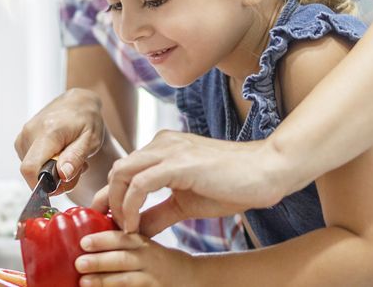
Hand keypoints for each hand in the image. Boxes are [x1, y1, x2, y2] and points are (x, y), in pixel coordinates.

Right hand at [14, 88, 105, 194]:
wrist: (77, 101)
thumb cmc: (87, 119)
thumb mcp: (90, 139)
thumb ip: (76, 157)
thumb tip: (61, 175)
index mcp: (48, 132)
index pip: (30, 168)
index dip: (41, 186)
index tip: (59, 187)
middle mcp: (30, 132)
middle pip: (33, 172)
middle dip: (54, 180)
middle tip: (74, 169)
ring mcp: (23, 135)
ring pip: (32, 168)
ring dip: (50, 172)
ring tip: (68, 158)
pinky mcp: (22, 138)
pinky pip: (30, 161)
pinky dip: (44, 164)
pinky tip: (58, 154)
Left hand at [75, 230, 195, 285]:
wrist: (190, 276)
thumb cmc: (158, 260)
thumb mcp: (145, 245)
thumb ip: (123, 243)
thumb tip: (85, 243)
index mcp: (143, 244)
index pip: (122, 239)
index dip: (102, 240)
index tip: (84, 242)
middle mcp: (148, 260)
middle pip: (122, 260)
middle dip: (99, 262)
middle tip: (79, 263)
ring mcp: (152, 280)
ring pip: (126, 281)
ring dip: (104, 281)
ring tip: (84, 282)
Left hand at [96, 130, 289, 234]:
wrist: (265, 173)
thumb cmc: (231, 185)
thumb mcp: (186, 203)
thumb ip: (159, 213)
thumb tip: (136, 229)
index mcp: (163, 148)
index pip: (125, 169)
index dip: (110, 195)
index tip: (106, 220)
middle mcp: (162, 144)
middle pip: (118, 169)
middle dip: (108, 199)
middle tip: (110, 226)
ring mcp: (169, 150)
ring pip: (123, 173)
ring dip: (117, 204)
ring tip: (123, 228)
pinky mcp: (179, 163)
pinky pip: (140, 183)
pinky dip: (131, 205)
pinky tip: (135, 225)